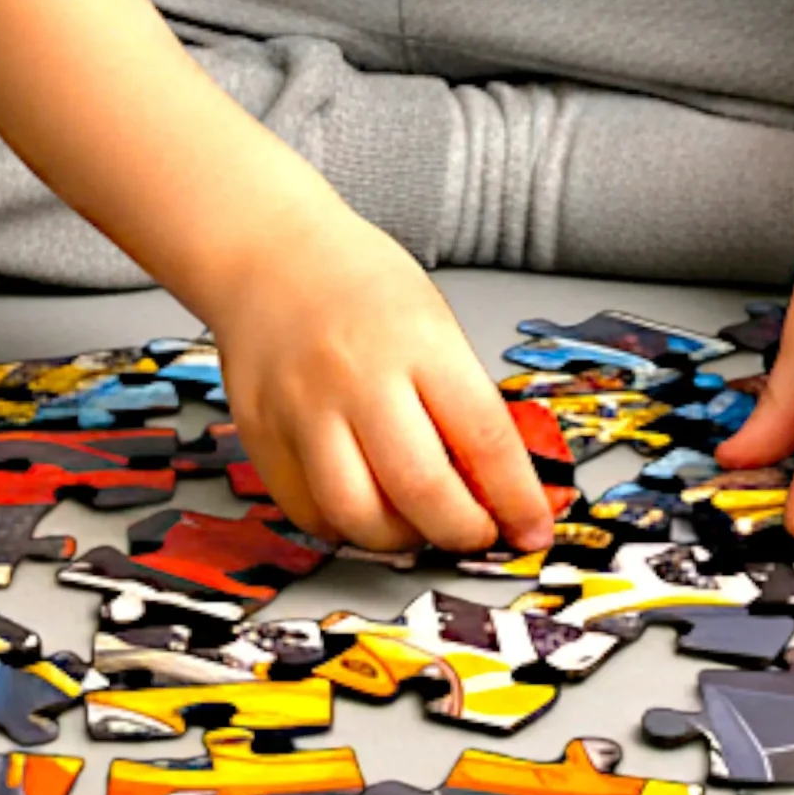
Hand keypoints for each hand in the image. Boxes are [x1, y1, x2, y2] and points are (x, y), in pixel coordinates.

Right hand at [199, 209, 554, 558]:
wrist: (268, 253)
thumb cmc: (360, 283)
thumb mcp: (431, 320)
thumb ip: (458, 397)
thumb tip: (493, 484)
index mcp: (418, 341)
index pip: (484, 438)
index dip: (517, 499)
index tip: (533, 530)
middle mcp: (358, 377)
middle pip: (421, 490)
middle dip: (463, 532)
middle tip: (478, 534)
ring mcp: (302, 408)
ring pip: (358, 516)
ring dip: (401, 541)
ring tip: (418, 524)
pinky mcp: (260, 434)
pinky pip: (308, 512)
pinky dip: (344, 527)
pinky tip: (364, 507)